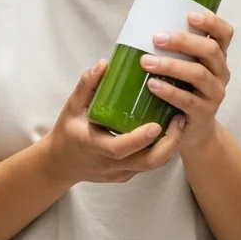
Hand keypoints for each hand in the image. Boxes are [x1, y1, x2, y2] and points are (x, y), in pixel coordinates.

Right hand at [42, 60, 185, 186]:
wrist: (60, 163)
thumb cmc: (67, 131)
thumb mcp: (72, 106)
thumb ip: (87, 85)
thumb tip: (105, 63)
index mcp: (93, 146)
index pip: (120, 148)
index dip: (140, 139)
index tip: (156, 125)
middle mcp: (109, 164)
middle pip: (147, 162)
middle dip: (169, 143)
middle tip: (180, 119)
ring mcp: (119, 173)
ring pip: (152, 165)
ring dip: (170, 146)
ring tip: (179, 122)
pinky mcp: (125, 176)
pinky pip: (148, 165)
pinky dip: (162, 150)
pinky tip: (168, 132)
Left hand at [142, 11, 233, 153]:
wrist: (192, 132)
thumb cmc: (181, 89)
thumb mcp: (179, 66)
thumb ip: (166, 46)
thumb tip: (133, 17)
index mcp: (216, 56)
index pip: (224, 33)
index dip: (211, 22)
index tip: (190, 15)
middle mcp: (220, 73)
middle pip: (210, 51)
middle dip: (183, 41)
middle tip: (156, 38)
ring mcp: (215, 94)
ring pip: (199, 75)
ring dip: (171, 66)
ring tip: (146, 62)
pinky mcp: (205, 114)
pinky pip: (189, 101)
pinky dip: (169, 92)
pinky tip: (152, 85)